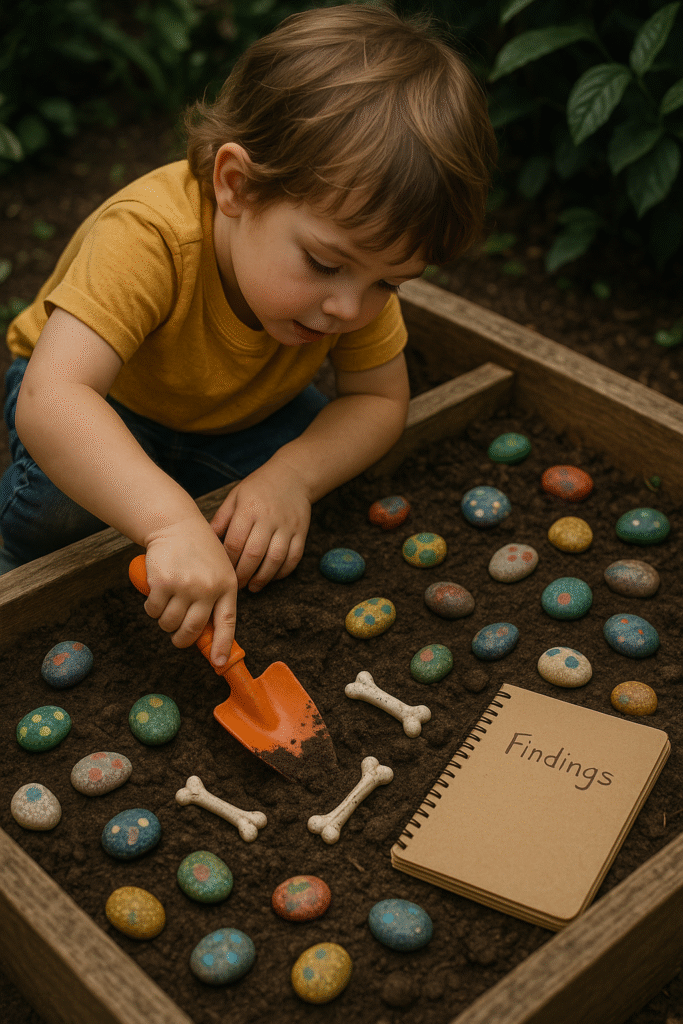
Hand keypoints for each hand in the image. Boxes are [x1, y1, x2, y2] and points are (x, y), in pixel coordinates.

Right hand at [143, 514, 237, 666]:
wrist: (176, 524)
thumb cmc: (198, 550)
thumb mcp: (219, 570)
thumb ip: (217, 597)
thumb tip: (210, 633)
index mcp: (226, 586)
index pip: (227, 622)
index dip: (223, 646)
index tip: (219, 663)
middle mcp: (208, 588)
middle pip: (192, 630)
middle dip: (182, 639)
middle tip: (177, 636)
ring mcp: (185, 586)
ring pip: (170, 623)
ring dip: (165, 622)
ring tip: (167, 607)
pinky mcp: (163, 583)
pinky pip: (154, 610)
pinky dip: (152, 609)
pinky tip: (156, 596)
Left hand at [210, 462, 311, 591]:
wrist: (292, 476)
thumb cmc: (257, 488)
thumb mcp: (235, 497)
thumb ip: (221, 520)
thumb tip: (207, 544)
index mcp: (248, 509)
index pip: (235, 542)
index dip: (228, 562)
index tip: (222, 572)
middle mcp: (269, 518)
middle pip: (254, 554)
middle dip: (243, 574)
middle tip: (236, 586)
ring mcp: (287, 526)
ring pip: (276, 559)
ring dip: (263, 577)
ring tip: (252, 587)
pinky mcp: (302, 531)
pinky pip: (294, 557)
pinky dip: (283, 571)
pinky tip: (272, 577)